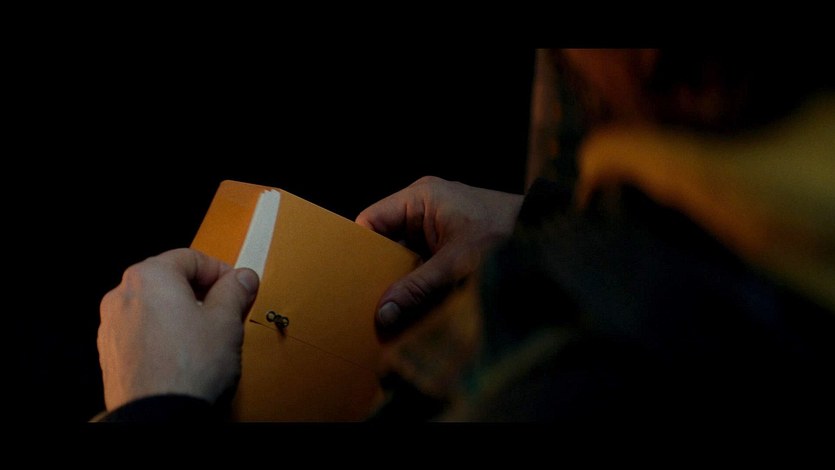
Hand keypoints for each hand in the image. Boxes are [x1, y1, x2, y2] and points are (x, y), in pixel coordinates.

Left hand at [98, 248, 258, 410]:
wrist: (159, 417)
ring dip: (182, 313)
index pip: (191, 257)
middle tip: (227, 308)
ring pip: (155, 306)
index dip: (221, 271)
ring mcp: (112, 324)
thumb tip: (242, 279)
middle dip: (202, 292)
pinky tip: (186, 353)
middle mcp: (123, 294)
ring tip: (208, 335)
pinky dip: (165, 334)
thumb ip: (235, 292)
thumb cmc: (189, 369)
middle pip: (170, 279)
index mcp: (150, 276)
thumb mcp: (227, 321)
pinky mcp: (111, 351)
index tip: (237, 286)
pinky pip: (143, 330)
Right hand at [356, 176, 522, 331]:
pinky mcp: (448, 244)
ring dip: (398, 279)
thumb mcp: (457, 264)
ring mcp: (437, 226)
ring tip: (386, 306)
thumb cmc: (506, 233)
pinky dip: (416, 281)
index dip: (358, 248)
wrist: (546, 234)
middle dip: (378, 270)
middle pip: (385, 240)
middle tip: (365, 299)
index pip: (371, 220)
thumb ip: (418, 288)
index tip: (347, 278)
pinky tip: (409, 302)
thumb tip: (384, 313)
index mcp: (420, 197)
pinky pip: (421, 262)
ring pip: (402, 255)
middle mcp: (424, 207)